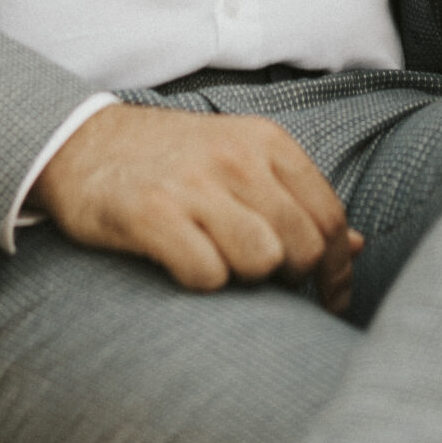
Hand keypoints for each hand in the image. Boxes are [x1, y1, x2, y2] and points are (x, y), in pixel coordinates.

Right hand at [37, 106, 363, 312]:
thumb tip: (358, 247)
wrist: (83, 143)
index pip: (331, 219)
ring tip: (220, 266)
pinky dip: (202, 283)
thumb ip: (297, 200)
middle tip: (262, 282)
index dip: (335, 270)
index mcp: (267, 143)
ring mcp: (194, 184)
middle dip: (290, 278)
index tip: (325, 299)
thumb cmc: (174, 161)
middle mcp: (236, 158)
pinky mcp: (152, 214)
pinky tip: (184, 268)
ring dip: (245, 280)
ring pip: (262, 261)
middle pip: (303, 247)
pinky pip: (206, 274)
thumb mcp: (241, 160)